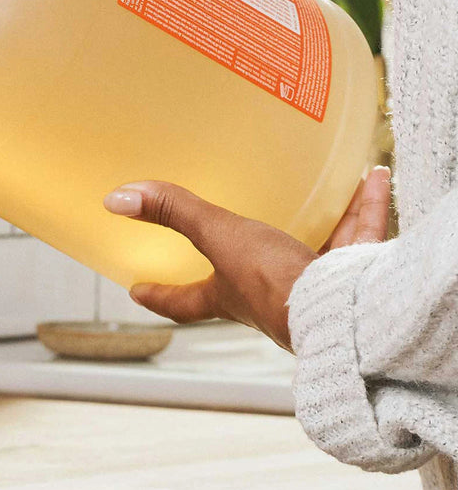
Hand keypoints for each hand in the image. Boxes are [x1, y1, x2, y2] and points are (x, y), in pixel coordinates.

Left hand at [102, 166, 391, 349]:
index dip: (160, 296)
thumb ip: (176, 214)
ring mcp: (315, 290)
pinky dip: (365, 207)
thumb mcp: (219, 238)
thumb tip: (118, 199)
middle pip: (251, 279)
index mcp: (231, 297)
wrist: (348, 312)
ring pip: (315, 250)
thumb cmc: (277, 284)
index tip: (137, 291)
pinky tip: (372, 177)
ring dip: (324, 220)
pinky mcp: (355, 278)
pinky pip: (360, 238)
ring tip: (328, 191)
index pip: (186, 302)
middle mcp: (270, 299)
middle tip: (237, 240)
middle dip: (246, 257)